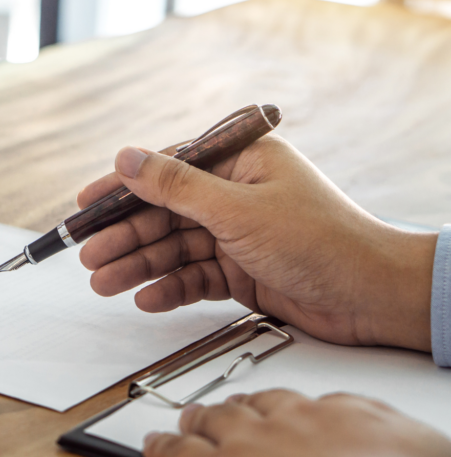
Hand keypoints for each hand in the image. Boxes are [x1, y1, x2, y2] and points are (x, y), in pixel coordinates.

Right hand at [77, 135, 437, 350]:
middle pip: (164, 213)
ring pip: (174, 248)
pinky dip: (170, 287)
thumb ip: (175, 186)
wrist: (371, 298)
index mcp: (240, 162)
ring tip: (103, 283)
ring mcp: (238, 234)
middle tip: (88, 257)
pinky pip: (194, 276)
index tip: (84, 205)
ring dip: (139, 265)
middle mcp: (236, 194)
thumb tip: (126, 158)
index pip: (166, 169)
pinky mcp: (242, 271)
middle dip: (125, 236)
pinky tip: (146, 298)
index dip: (121, 189)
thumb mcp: (237, 209)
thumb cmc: (321, 241)